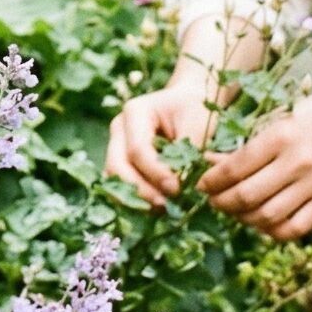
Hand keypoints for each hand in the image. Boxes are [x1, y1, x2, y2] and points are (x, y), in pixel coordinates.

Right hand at [105, 73, 216, 207]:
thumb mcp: (198, 125)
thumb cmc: (196, 110)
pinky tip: (155, 206)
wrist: (189, 102)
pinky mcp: (120, 160)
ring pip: (113, 177)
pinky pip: (119, 183)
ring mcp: (116, 144)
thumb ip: (187, 154)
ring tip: (162, 208)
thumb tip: (179, 187)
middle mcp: (119, 128)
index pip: (137, 150)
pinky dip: (134, 197)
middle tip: (166, 205)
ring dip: (134, 197)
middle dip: (140, 190)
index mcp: (135, 112)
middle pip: (117, 165)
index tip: (177, 189)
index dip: (155, 173)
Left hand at [197, 89, 311, 242]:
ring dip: (243, 218)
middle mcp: (298, 162)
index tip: (202, 184)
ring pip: (268, 216)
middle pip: (248, 196)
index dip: (212, 181)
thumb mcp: (278, 119)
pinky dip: (273, 231)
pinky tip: (262, 223)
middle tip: (213, 200)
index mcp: (281, 136)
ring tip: (235, 211)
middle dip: (221, 202)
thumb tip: (211, 163)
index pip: (235, 167)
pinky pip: (296, 227)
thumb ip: (247, 144)